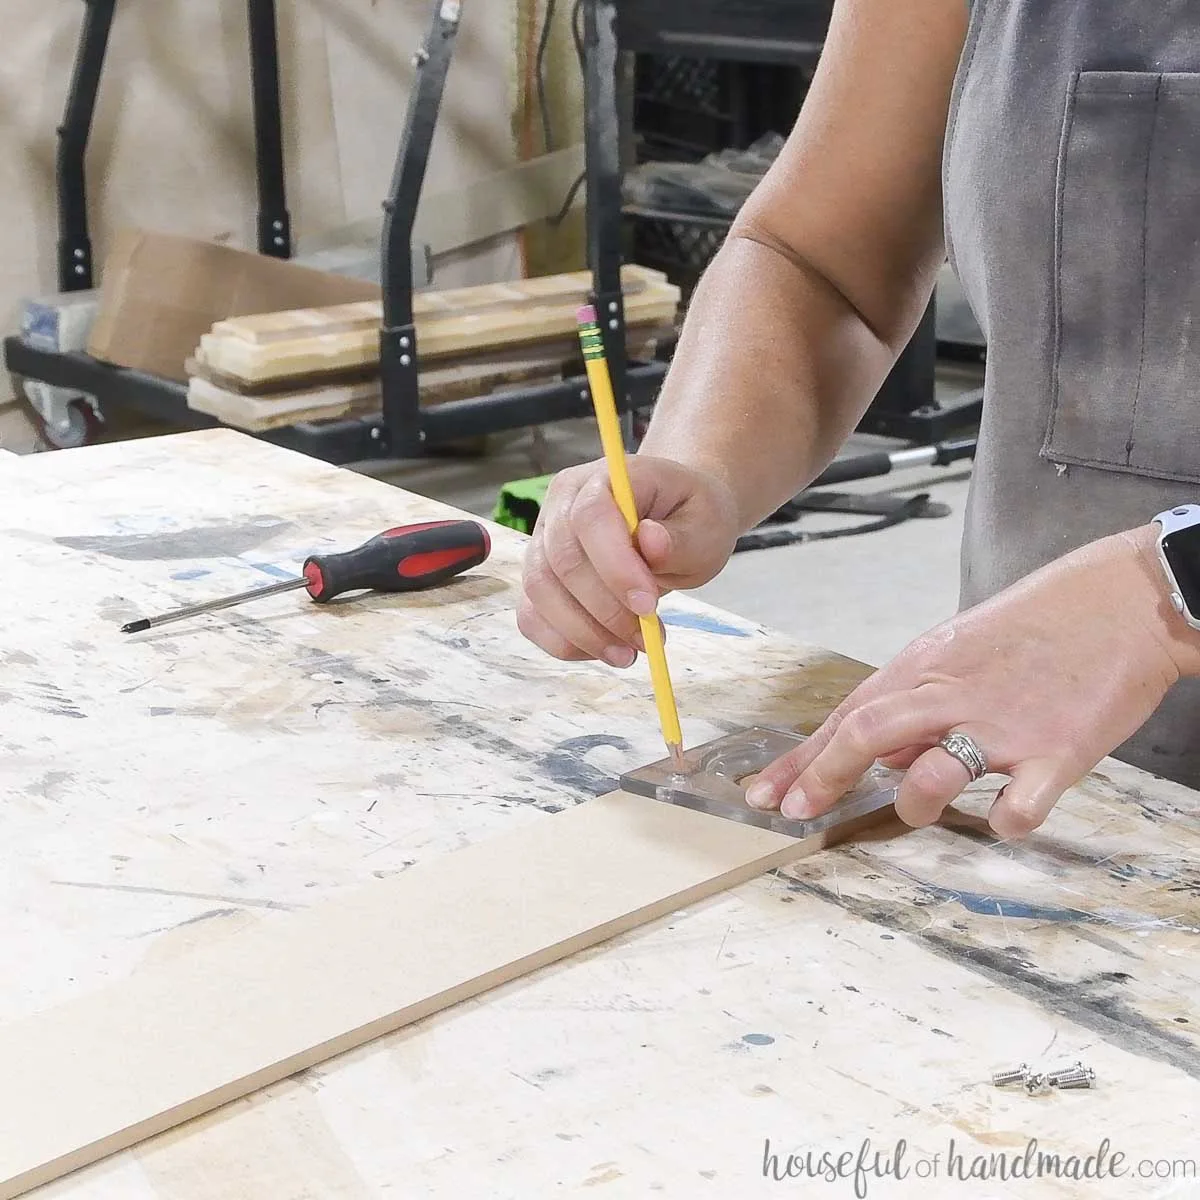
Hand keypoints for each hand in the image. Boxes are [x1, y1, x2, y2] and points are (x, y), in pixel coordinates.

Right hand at [518, 456, 738, 664]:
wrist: (674, 521)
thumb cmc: (689, 518)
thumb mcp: (706, 525)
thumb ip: (681, 537)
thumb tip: (651, 541)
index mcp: (606, 477)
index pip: (591, 516)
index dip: (614, 565)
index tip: (648, 605)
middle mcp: (563, 503)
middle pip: (561, 559)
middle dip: (604, 610)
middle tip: (647, 638)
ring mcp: (543, 539)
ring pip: (540, 591)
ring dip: (584, 632)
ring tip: (629, 652)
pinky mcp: (539, 577)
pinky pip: (532, 615)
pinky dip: (563, 642)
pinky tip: (603, 650)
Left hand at [744, 526, 1199, 837]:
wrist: (1121, 601)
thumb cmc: (1035, 627)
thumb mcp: (958, 651)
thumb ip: (914, 702)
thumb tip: (877, 755)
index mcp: (925, 669)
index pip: (847, 716)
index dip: (802, 759)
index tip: (766, 793)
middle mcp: (953, 696)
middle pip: (865, 734)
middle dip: (822, 777)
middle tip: (797, 814)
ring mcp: (1004, 727)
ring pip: (929, 776)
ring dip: (913, 804)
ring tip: (918, 807)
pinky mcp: (1059, 753)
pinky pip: (1019, 805)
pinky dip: (1004, 822)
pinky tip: (1002, 819)